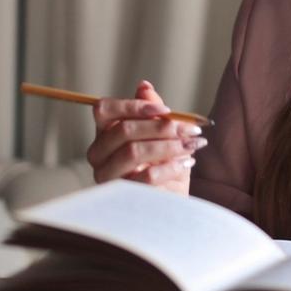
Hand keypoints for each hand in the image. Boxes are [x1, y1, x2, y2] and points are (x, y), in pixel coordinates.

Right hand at [86, 81, 204, 191]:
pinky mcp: (122, 196)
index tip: (166, 109)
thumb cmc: (164, 167)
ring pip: (133, 151)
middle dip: (162, 127)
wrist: (171, 203)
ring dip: (170, 145)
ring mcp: (107, 178)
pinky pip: (146, 176)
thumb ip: (151, 111)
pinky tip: (187, 163)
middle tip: (192, 129)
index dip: (133, 105)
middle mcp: (98, 155)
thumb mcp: (163, 136)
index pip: (104, 110)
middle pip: (123, 130)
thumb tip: (143, 86)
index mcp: (104, 134)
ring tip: (192, 145)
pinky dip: (171, 167)